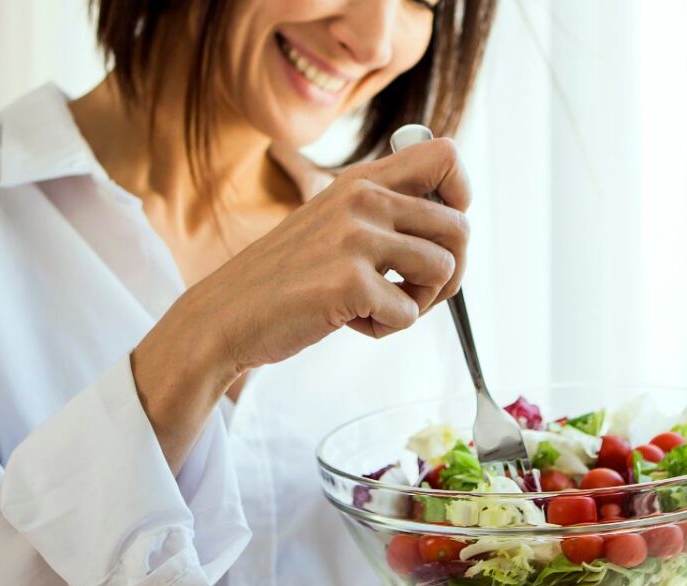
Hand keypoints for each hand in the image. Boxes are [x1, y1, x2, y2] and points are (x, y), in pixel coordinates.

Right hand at [176, 137, 471, 370]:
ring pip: (444, 270)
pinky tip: (349, 320)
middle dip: (450, 272)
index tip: (439, 233)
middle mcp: (362, 200)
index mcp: (361, 180)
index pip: (445, 155)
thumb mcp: (331, 220)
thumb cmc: (285, 277)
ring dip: (418, 303)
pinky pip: (409, 313)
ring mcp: (356, 239)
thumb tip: (453, 215)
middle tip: (414, 292)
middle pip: (459, 226)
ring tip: (377, 306)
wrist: (226, 314)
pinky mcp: (350, 282)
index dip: (460, 196)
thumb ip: (381, 210)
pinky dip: (386, 328)